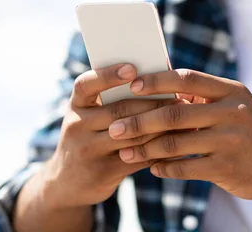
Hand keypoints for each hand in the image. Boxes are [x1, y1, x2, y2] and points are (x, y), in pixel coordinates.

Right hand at [42, 64, 184, 208]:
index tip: (132, 69)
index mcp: (76, 104)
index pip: (87, 84)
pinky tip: (177, 142)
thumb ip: (112, 99)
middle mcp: (77, 125)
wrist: (67, 181)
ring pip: (132, 134)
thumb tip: (156, 77)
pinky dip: (159, 149)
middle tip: (180, 98)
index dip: (108, 75)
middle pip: (119, 110)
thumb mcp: (90, 115)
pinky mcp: (103, 171)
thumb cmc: (90, 136)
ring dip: (161, 126)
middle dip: (153, 103)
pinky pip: (137, 157)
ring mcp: (88, 150)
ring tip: (184, 119)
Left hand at [107, 69, 251, 200]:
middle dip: (139, 121)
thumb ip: (202, 96)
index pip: (187, 78)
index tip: (131, 86)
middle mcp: (232, 111)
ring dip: (145, 148)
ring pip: (175, 143)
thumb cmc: (250, 130)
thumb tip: (156, 84)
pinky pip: (185, 168)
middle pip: (174, 112)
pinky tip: (152, 167)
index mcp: (230, 90)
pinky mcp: (227, 168)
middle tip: (114, 127)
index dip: (156, 81)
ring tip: (125, 151)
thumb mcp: (234, 104)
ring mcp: (231, 140)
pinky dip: (164, 168)